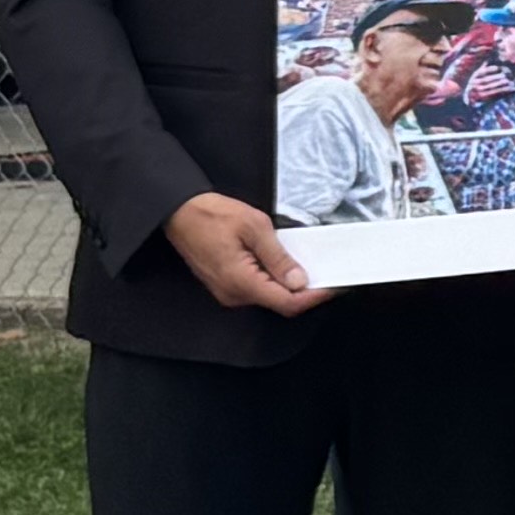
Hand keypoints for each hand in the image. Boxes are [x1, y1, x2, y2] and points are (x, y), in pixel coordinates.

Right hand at [164, 191, 319, 317]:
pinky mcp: (225, 285)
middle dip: (307, 290)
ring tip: (309, 264)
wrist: (178, 211)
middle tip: (328, 273)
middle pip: (280, 302)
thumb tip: (299, 281)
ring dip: (290, 284)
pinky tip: (284, 264)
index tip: (336, 286)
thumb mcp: (254, 227)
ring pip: (269, 296)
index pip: (287, 303)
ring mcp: (227, 292)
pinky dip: (274, 279)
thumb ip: (278, 257)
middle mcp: (233, 294)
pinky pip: (257, 289)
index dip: (315, 297)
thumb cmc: (211, 214)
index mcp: (241, 282)